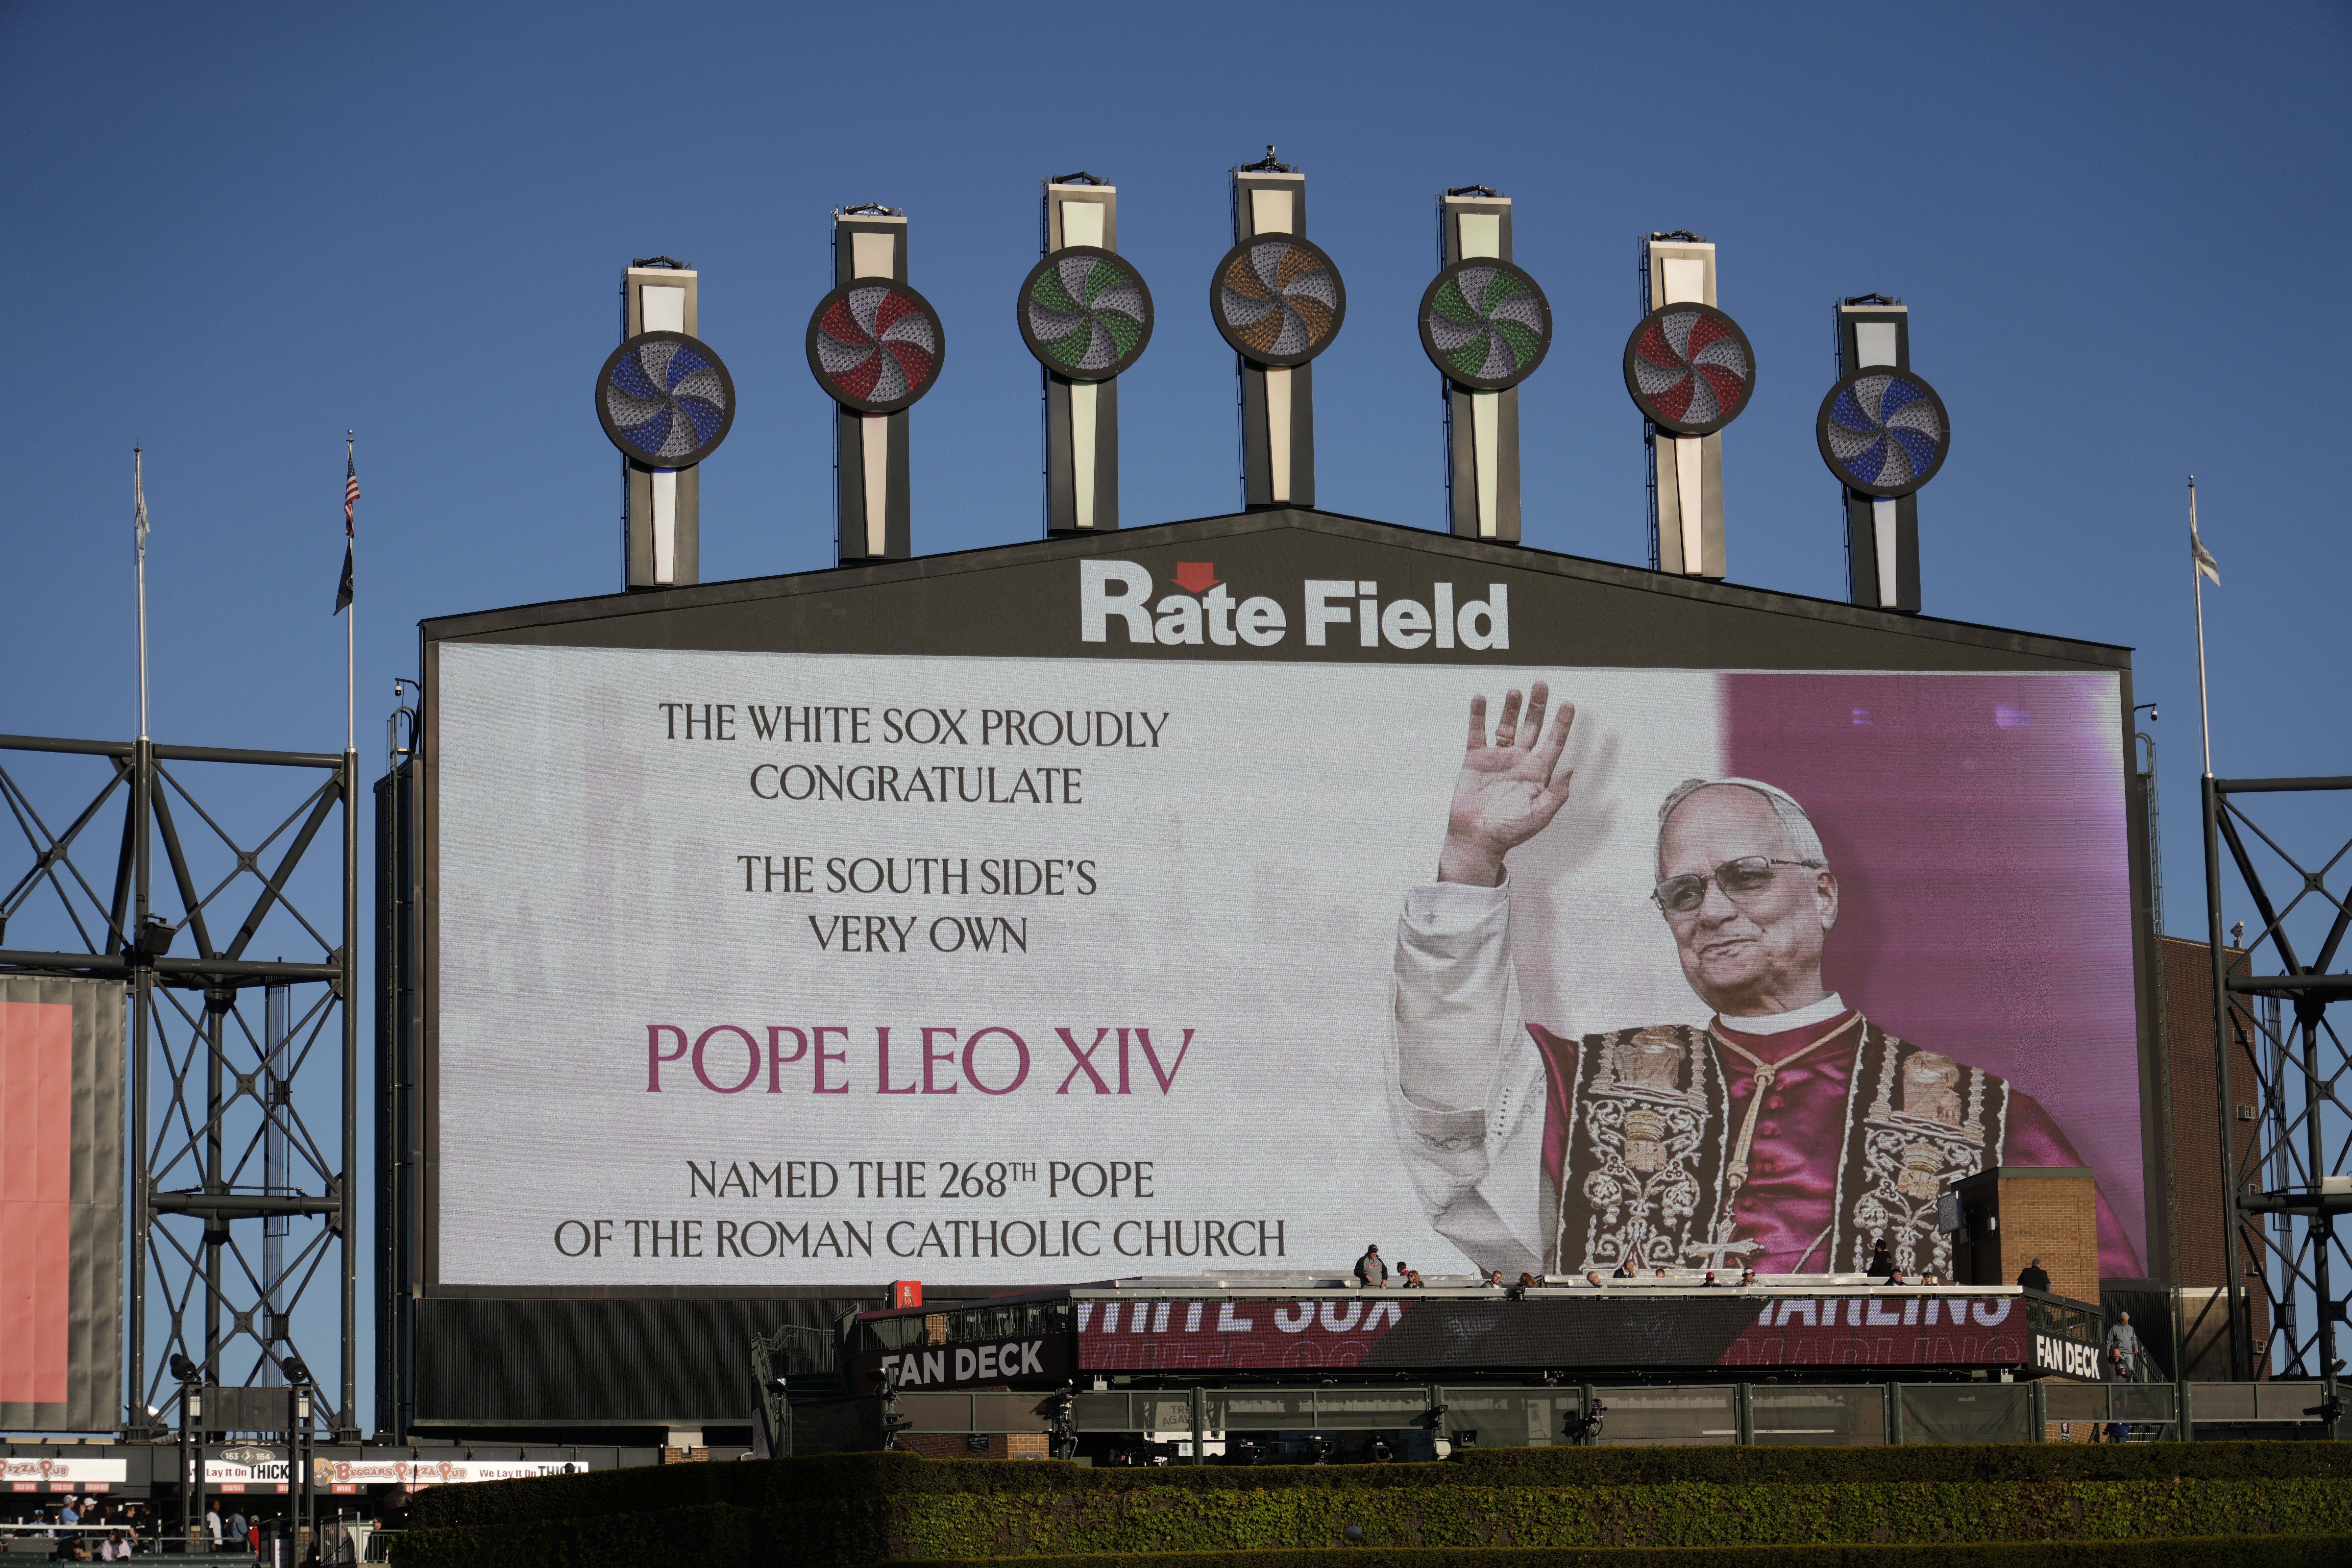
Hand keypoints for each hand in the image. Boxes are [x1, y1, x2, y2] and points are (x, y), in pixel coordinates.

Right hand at [1437, 681, 1575, 885]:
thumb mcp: (1540, 815)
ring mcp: (1497, 758)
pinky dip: (1478, 715)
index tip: (1569, 704)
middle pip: (1532, 727)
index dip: (1562, 723)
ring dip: (1511, 708)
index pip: (1554, 742)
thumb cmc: (1510, 831)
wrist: (1476, 838)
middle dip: (1538, 706)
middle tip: (1541, 684)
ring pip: (1506, 725)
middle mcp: (1519, 760)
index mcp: (1538, 772)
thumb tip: (1571, 769)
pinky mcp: (1475, 759)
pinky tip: (1480, 699)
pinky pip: (1477, 732)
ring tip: (1515, 692)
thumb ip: (1556, 793)